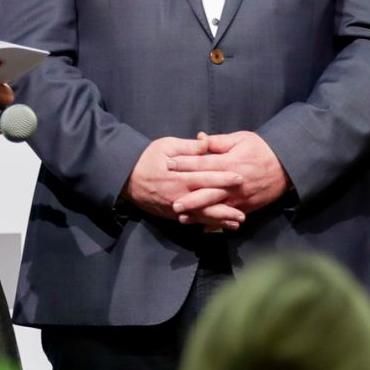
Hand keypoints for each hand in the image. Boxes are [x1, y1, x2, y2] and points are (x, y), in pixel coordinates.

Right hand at [125, 136, 242, 223]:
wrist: (125, 177)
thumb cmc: (148, 158)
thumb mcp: (167, 146)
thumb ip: (189, 147)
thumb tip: (206, 142)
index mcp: (180, 176)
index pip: (206, 177)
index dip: (224, 178)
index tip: (241, 179)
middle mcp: (179, 194)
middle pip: (207, 203)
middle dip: (226, 208)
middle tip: (244, 212)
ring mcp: (175, 207)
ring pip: (201, 216)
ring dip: (219, 220)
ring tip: (236, 223)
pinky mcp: (171, 214)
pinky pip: (191, 220)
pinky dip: (206, 224)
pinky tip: (218, 227)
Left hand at [168, 130, 288, 227]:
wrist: (287, 166)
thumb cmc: (262, 149)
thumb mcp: (241, 139)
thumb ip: (219, 142)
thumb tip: (199, 139)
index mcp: (231, 163)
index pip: (203, 164)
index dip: (185, 164)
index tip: (168, 164)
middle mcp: (234, 183)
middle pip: (208, 191)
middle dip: (190, 198)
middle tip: (172, 203)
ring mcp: (241, 197)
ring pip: (217, 207)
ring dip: (200, 214)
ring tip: (182, 218)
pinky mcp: (247, 206)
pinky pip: (230, 216)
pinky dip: (217, 223)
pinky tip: (204, 229)